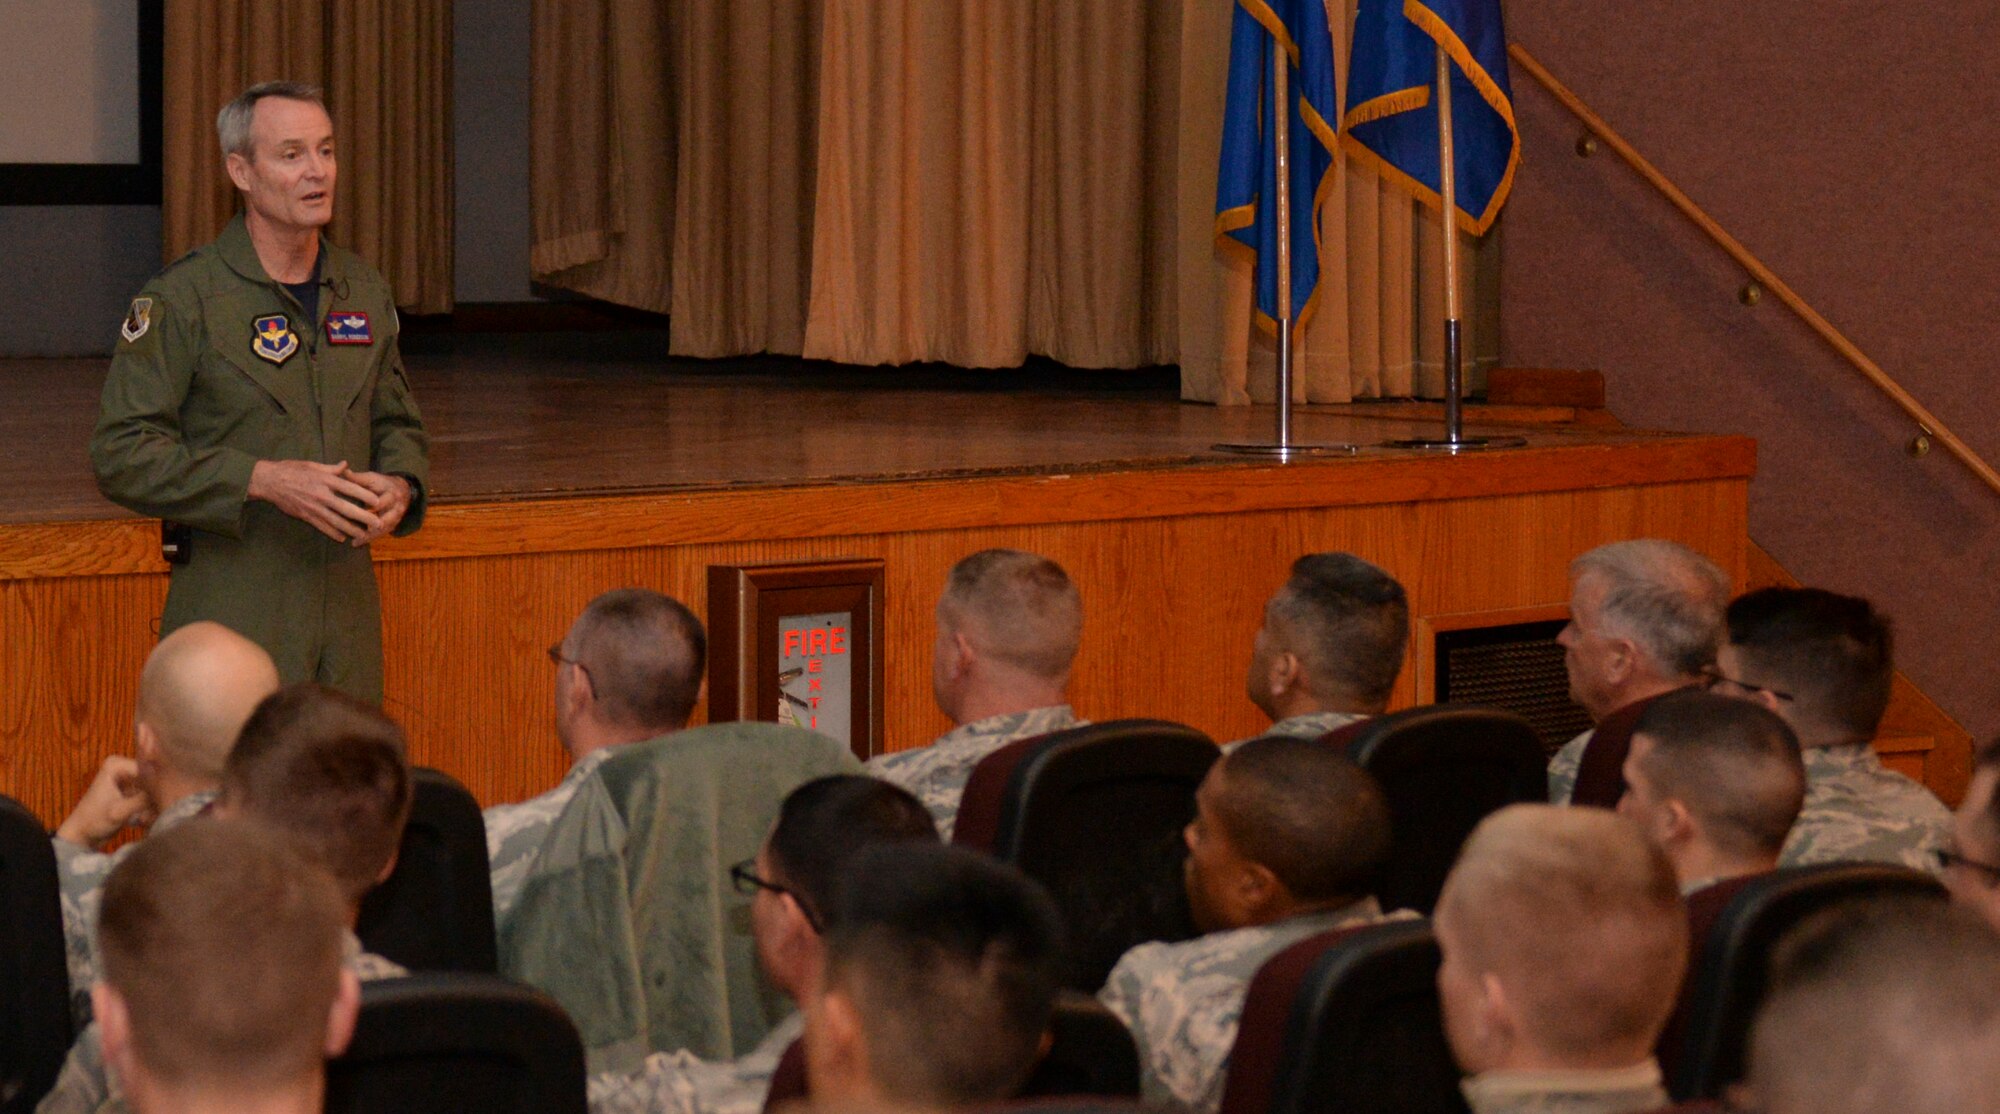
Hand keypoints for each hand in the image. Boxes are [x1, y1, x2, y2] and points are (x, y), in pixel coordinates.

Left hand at [56, 756, 153, 847]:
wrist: (80, 837)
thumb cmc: (94, 821)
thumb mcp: (120, 810)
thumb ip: (145, 798)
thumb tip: (171, 790)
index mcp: (116, 764)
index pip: (150, 770)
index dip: (158, 787)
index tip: (161, 804)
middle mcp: (124, 767)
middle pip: (153, 779)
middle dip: (154, 798)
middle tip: (149, 816)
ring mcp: (129, 779)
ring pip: (154, 790)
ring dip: (152, 807)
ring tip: (144, 820)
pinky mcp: (131, 791)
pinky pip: (150, 797)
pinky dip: (149, 810)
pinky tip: (143, 821)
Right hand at [248, 459, 381, 541]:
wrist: (269, 481)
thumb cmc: (291, 469)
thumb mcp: (312, 465)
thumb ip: (331, 468)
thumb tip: (346, 465)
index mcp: (325, 479)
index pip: (350, 488)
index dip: (365, 495)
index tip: (377, 502)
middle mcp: (321, 494)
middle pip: (347, 508)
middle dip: (364, 517)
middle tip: (377, 524)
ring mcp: (313, 507)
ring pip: (336, 521)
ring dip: (351, 529)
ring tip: (364, 535)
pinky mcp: (305, 515)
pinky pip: (321, 526)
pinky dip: (332, 533)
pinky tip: (343, 538)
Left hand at [346, 471, 411, 545]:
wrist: (403, 489)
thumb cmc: (382, 483)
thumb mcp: (372, 478)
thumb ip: (357, 478)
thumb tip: (342, 471)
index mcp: (390, 492)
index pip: (380, 502)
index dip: (369, 508)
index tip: (354, 511)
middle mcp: (396, 505)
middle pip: (385, 520)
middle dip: (371, 527)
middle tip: (355, 532)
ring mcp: (397, 516)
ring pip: (384, 529)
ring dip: (370, 536)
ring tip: (355, 541)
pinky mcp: (395, 524)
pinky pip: (383, 534)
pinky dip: (370, 538)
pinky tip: (357, 542)